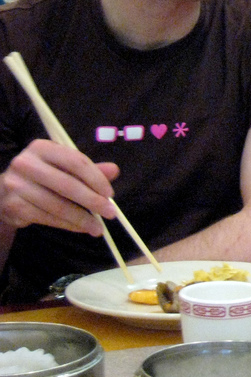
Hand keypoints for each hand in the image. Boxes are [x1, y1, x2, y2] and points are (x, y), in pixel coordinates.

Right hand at [0, 140, 117, 235]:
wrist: (4, 192)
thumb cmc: (41, 176)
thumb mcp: (63, 167)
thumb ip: (88, 169)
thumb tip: (115, 170)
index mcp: (42, 148)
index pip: (75, 161)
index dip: (96, 178)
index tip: (110, 194)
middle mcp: (26, 164)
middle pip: (67, 184)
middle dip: (92, 201)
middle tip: (110, 213)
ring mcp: (17, 185)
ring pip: (57, 205)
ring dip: (81, 218)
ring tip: (98, 228)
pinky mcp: (14, 206)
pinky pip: (47, 217)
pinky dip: (68, 224)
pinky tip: (81, 228)